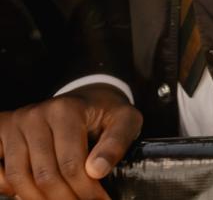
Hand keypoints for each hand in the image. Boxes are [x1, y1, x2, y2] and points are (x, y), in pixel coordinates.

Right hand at [0, 85, 141, 199]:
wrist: (87, 97)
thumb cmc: (106, 112)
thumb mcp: (126, 120)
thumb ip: (116, 143)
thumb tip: (96, 171)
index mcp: (66, 110)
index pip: (71, 165)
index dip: (86, 190)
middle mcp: (35, 115)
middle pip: (45, 175)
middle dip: (65, 199)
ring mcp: (15, 125)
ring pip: (19, 178)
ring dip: (40, 199)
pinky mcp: (2, 133)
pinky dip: (10, 189)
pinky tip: (33, 193)